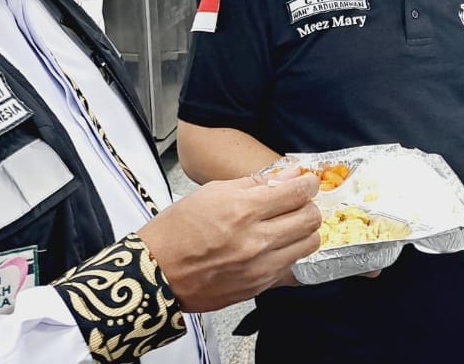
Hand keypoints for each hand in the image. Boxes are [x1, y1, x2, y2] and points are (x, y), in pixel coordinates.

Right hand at [138, 171, 321, 311]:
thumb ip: (256, 183)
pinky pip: (292, 269)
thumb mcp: (212, 192)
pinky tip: (278, 248)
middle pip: (310, 219)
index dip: (308, 184)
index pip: (297, 192)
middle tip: (298, 203)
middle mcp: (255, 240)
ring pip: (308, 245)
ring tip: (289, 226)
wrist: (154, 273)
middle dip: (309, 206)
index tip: (307, 183)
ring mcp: (259, 267)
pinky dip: (291, 255)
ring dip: (304, 232)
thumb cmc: (176, 230)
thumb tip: (289, 175)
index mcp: (243, 210)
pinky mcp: (258, 287)